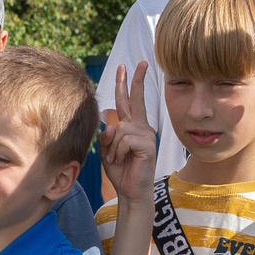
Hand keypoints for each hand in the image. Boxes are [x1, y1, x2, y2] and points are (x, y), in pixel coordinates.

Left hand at [98, 61, 158, 204]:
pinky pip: (124, 140)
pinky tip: (123, 161)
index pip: (127, 101)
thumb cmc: (120, 172)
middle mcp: (141, 127)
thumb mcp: (108, 150)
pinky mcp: (147, 144)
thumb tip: (111, 125)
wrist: (131, 191)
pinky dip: (118, 152)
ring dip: (113, 147)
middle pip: (135, 99)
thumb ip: (107, 136)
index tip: (125, 67)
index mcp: (131, 127)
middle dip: (134, 80)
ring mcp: (146, 135)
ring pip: (120, 128)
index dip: (126, 84)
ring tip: (117, 159)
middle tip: (137, 62)